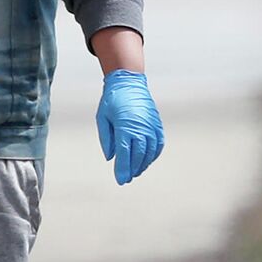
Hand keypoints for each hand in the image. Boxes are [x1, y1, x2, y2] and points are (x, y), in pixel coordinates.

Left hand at [96, 69, 163, 185]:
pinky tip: (147, 160)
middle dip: (132, 170)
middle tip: (126, 179)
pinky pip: (158, 143)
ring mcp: (151, 126)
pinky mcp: (157, 123)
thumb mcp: (102, 118)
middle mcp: (141, 127)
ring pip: (150, 152)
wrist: (128, 81)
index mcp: (125, 126)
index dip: (123, 169)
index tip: (120, 180)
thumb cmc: (112, 100)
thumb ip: (106, 139)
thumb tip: (111, 158)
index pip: (125, 154)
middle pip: (138, 156)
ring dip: (143, 164)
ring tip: (135, 172)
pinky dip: (153, 154)